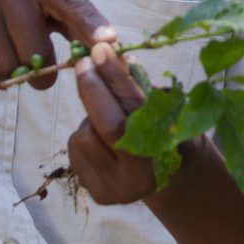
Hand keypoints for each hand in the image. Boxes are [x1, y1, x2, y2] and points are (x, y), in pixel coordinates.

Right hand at [0, 0, 114, 85]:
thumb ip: (72, 16)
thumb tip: (110, 45)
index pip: (70, 1)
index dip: (90, 24)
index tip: (109, 43)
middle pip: (37, 51)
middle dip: (39, 70)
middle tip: (32, 66)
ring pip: (8, 66)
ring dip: (8, 73)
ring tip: (0, 52)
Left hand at [67, 42, 159, 205]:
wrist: (165, 175)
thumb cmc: (166, 129)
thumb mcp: (165, 105)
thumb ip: (140, 85)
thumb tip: (111, 54)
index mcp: (167, 152)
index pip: (135, 108)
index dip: (116, 76)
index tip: (101, 49)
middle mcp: (142, 178)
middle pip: (107, 126)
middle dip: (92, 87)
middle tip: (84, 60)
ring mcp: (116, 190)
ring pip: (86, 137)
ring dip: (89, 116)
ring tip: (107, 117)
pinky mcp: (96, 194)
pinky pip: (76, 151)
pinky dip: (84, 134)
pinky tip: (100, 138)